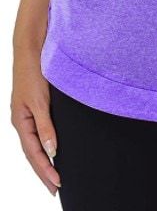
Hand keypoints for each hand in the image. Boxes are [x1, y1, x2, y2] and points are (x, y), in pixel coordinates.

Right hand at [11, 46, 61, 196]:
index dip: (45, 170)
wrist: (30, 48)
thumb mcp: (40, 100)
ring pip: (34, 143)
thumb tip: (51, 151)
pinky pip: (37, 131)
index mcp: (20, 121)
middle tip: (55, 188)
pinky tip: (52, 148)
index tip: (57, 184)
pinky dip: (44, 144)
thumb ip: (45, 126)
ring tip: (53, 175)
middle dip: (43, 171)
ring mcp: (26, 113)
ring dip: (43, 160)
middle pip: (32, 152)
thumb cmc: (33, 71)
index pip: (33, 153)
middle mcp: (21, 119)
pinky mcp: (33, 105)